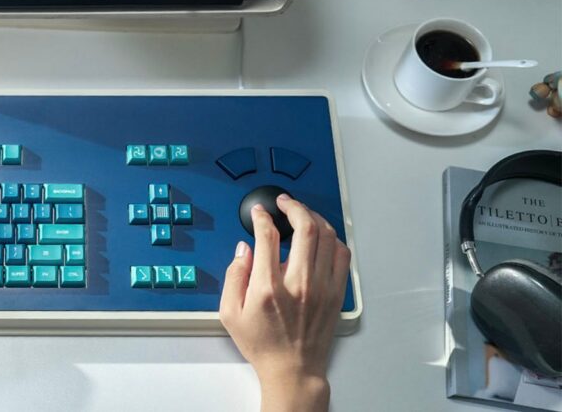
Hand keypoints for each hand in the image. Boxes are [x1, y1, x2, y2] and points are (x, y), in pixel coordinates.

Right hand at [219, 194, 350, 411]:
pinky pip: (341, 254)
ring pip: (326, 236)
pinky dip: (332, 238)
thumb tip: (244, 249)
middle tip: (284, 202)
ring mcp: (321, 287)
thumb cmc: (262, 344)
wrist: (292, 369)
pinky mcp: (335, 293)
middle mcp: (298, 284)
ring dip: (313, 217)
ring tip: (302, 213)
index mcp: (268, 288)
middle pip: (304, 228)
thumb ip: (233, 277)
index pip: (267, 235)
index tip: (259, 212)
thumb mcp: (230, 314)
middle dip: (293, 206)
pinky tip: (321, 236)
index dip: (262, 216)